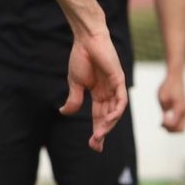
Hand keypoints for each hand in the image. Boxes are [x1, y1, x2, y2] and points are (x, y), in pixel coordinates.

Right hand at [63, 30, 127, 150]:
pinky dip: (116, 110)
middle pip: (108, 117)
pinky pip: (121, 99)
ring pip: (115, 111)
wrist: (85, 40)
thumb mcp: (75, 83)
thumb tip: (64, 112)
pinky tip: (109, 119)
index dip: (97, 131)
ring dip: (108, 124)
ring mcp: (115, 86)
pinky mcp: (119, 79)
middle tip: (95, 145)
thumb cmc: (81, 57)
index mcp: (98, 94)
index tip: (93, 145)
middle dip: (102, 132)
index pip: (99, 116)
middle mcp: (109, 92)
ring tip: (100, 135)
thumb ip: (74, 99)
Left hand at [158, 72, 184, 132]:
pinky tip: (165, 119)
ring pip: (182, 128)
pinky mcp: (183, 111)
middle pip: (180, 130)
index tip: (160, 120)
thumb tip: (164, 122)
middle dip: (170, 130)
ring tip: (162, 123)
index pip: (174, 124)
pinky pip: (181, 123)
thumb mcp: (162, 98)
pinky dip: (174, 125)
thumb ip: (164, 111)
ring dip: (172, 128)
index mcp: (180, 108)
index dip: (166, 125)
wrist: (175, 78)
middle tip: (161, 124)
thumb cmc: (168, 87)